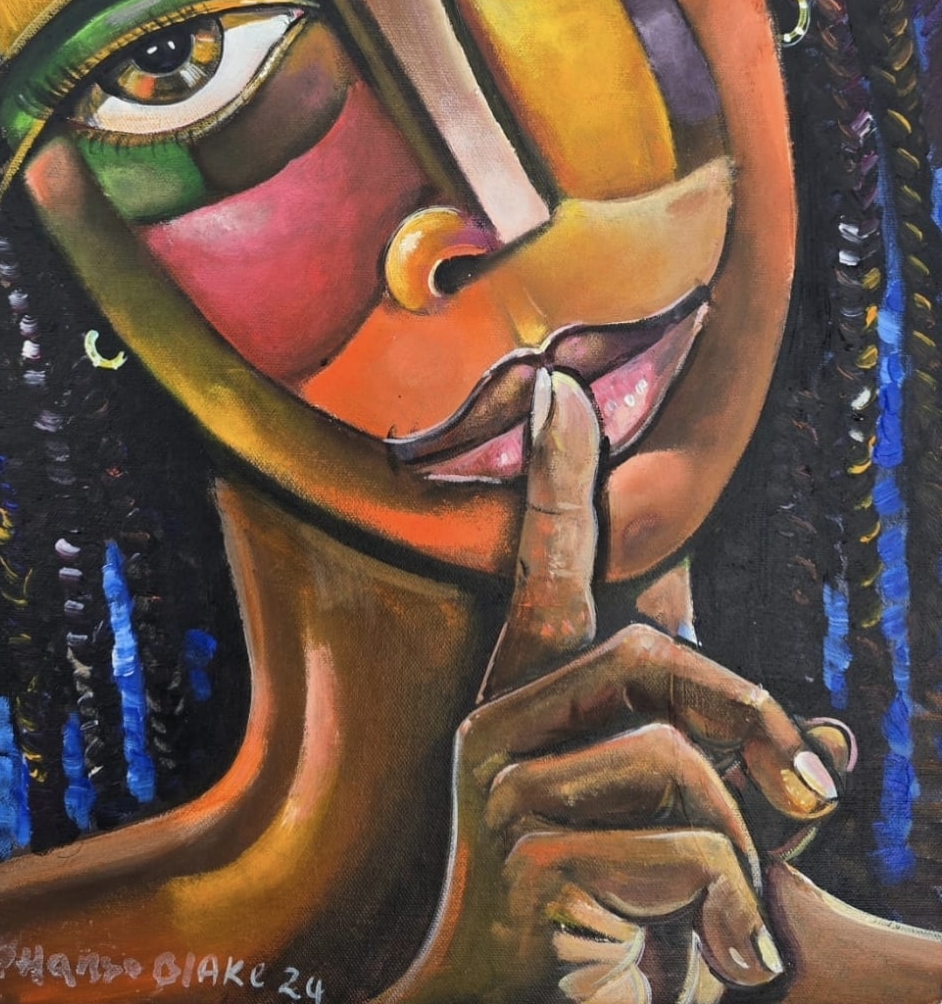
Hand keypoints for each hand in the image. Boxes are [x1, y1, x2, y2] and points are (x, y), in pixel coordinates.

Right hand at [376, 372, 840, 1003]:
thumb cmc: (612, 935)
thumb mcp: (695, 846)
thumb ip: (749, 783)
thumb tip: (838, 737)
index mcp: (529, 708)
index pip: (547, 575)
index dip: (559, 483)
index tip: (557, 391)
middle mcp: (499, 727)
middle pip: (650, 658)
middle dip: (749, 716)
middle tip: (817, 795)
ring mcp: (501, 790)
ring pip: (677, 759)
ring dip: (743, 849)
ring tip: (732, 923)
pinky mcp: (525, 859)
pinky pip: (685, 843)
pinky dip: (735, 909)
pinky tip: (724, 961)